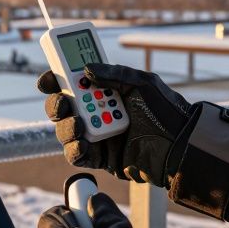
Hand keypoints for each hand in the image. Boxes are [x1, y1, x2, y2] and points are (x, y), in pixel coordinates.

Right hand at [38, 63, 195, 185]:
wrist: (181, 145)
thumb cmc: (167, 111)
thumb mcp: (143, 83)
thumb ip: (115, 74)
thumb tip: (86, 69)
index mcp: (105, 92)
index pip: (73, 83)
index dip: (56, 80)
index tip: (47, 79)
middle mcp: (97, 112)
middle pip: (63, 107)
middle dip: (56, 104)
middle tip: (63, 102)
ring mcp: (97, 135)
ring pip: (65, 131)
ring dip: (65, 126)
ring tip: (78, 124)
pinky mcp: (101, 158)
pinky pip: (77, 155)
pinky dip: (74, 149)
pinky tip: (83, 143)